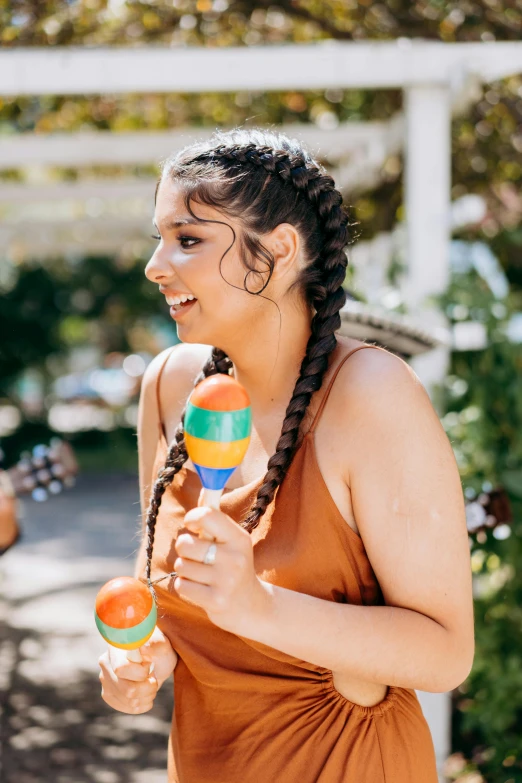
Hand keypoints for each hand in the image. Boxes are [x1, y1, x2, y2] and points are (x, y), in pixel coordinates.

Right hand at [98, 626, 176, 713]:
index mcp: (116, 647)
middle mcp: (106, 663)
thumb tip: (143, 647)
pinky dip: (142, 704)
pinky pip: (127, 708)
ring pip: (128, 701)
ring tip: (150, 684)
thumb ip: (156, 643)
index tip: (150, 664)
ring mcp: (105, 680)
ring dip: (147, 696)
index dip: (141, 672)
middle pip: (127, 690)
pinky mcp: (108, 694)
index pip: (121, 669)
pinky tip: (145, 694)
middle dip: (148, 687)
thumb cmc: (159, 650)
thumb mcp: (163, 645)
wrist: (156, 660)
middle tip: (153, 677)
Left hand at [173, 494, 270, 635]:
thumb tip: (204, 489)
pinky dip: (185, 587)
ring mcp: (226, 581)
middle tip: (197, 556)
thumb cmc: (235, 566)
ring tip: (200, 574)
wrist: (252, 606)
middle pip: (186, 543)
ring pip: (181, 565)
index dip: (192, 517)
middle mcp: (235, 557)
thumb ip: (215, 520)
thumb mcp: (232, 541)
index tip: (192, 525)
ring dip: (185, 570)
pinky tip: (200, 589)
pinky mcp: (216, 601)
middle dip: (185, 549)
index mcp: (239, 538)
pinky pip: (182, 586)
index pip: (207, 515)